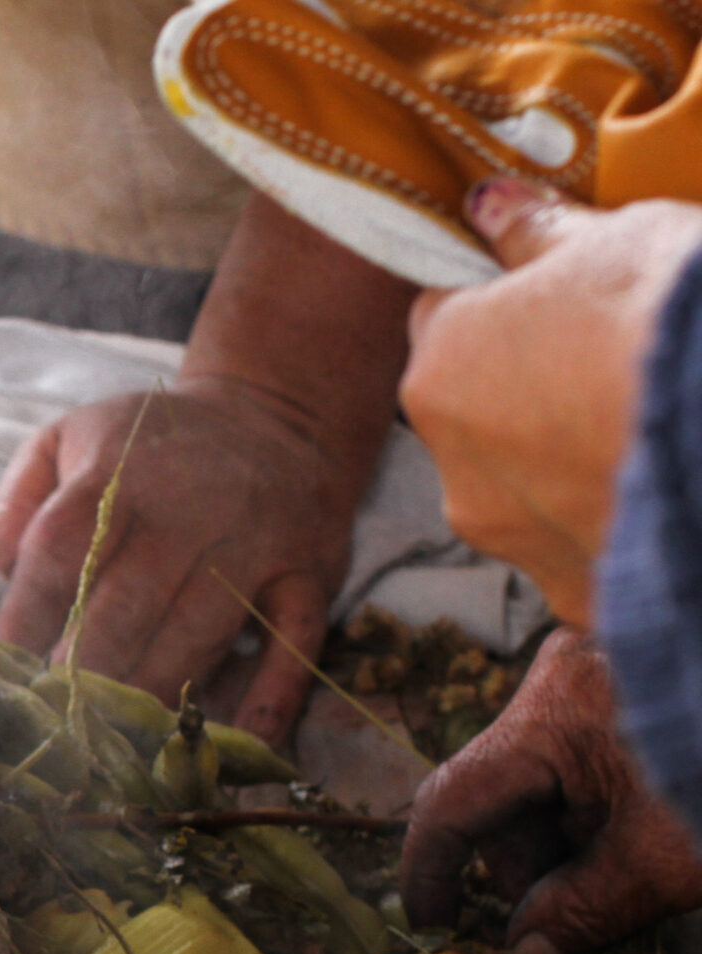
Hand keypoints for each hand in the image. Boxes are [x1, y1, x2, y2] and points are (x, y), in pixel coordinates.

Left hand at [0, 197, 411, 742]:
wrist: (273, 415)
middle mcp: (187, 511)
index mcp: (115, 478)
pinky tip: (235, 743)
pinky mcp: (308, 574)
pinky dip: (269, 698)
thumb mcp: (68, 440)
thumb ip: (18, 502)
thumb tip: (2, 568)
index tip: (5, 665)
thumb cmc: (148, 447)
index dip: (25, 615)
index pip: (57, 551)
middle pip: (126, 606)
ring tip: (115, 741)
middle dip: (84, 672)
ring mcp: (253, 545)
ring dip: (153, 696)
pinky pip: (291, 644)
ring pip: (198, 636)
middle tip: (56, 719)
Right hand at [400, 628, 701, 953]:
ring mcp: (588, 683)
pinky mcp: (617, 692)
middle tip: (563, 922)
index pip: (452, 801)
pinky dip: (589, 819)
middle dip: (524, 868)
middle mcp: (557, 684)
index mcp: (553, 714)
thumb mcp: (664, 861)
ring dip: (562, 847)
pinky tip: (628, 846)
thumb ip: (581, 910)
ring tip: (620, 879)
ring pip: (535, 787)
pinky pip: (572, 767)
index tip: (435, 928)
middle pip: (498, 799)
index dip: (431, 872)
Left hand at [401, 181, 701, 625]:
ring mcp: (514, 538)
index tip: (552, 295)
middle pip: (481, 416)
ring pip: (530, 492)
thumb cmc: (668, 315)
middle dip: (536, 393)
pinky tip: (666, 492)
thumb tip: (487, 205)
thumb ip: (539, 234)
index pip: (443, 321)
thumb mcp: (614, 240)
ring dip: (575, 466)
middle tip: (620, 362)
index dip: (499, 304)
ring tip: (654, 431)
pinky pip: (585, 554)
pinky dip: (616, 527)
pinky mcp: (576, 592)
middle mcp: (455, 466)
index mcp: (441, 370)